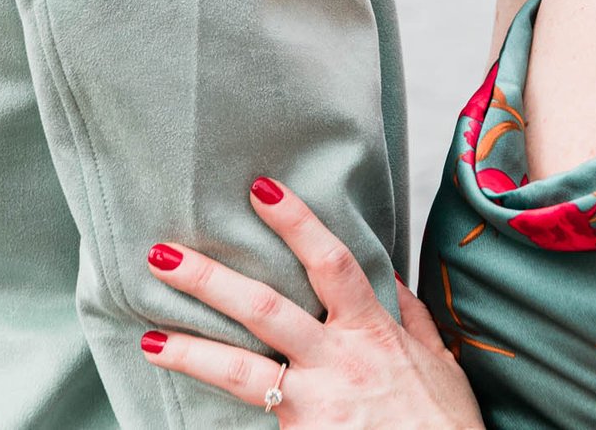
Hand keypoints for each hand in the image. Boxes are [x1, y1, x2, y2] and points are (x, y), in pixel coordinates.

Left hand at [140, 177, 483, 428]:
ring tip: (149, 339)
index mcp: (373, 332)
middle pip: (265, 309)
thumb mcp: (439, 362)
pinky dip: (217, 410)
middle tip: (162, 254)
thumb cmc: (446, 427)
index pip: (331, 262)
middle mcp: (339, 361)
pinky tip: (190, 397)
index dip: (296, 223)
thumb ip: (411, 317)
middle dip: (210, 280)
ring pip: (241, 371)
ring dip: (190, 350)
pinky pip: (255, 416)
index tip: (261, 189)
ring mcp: (317, 403)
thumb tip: (388, 276)